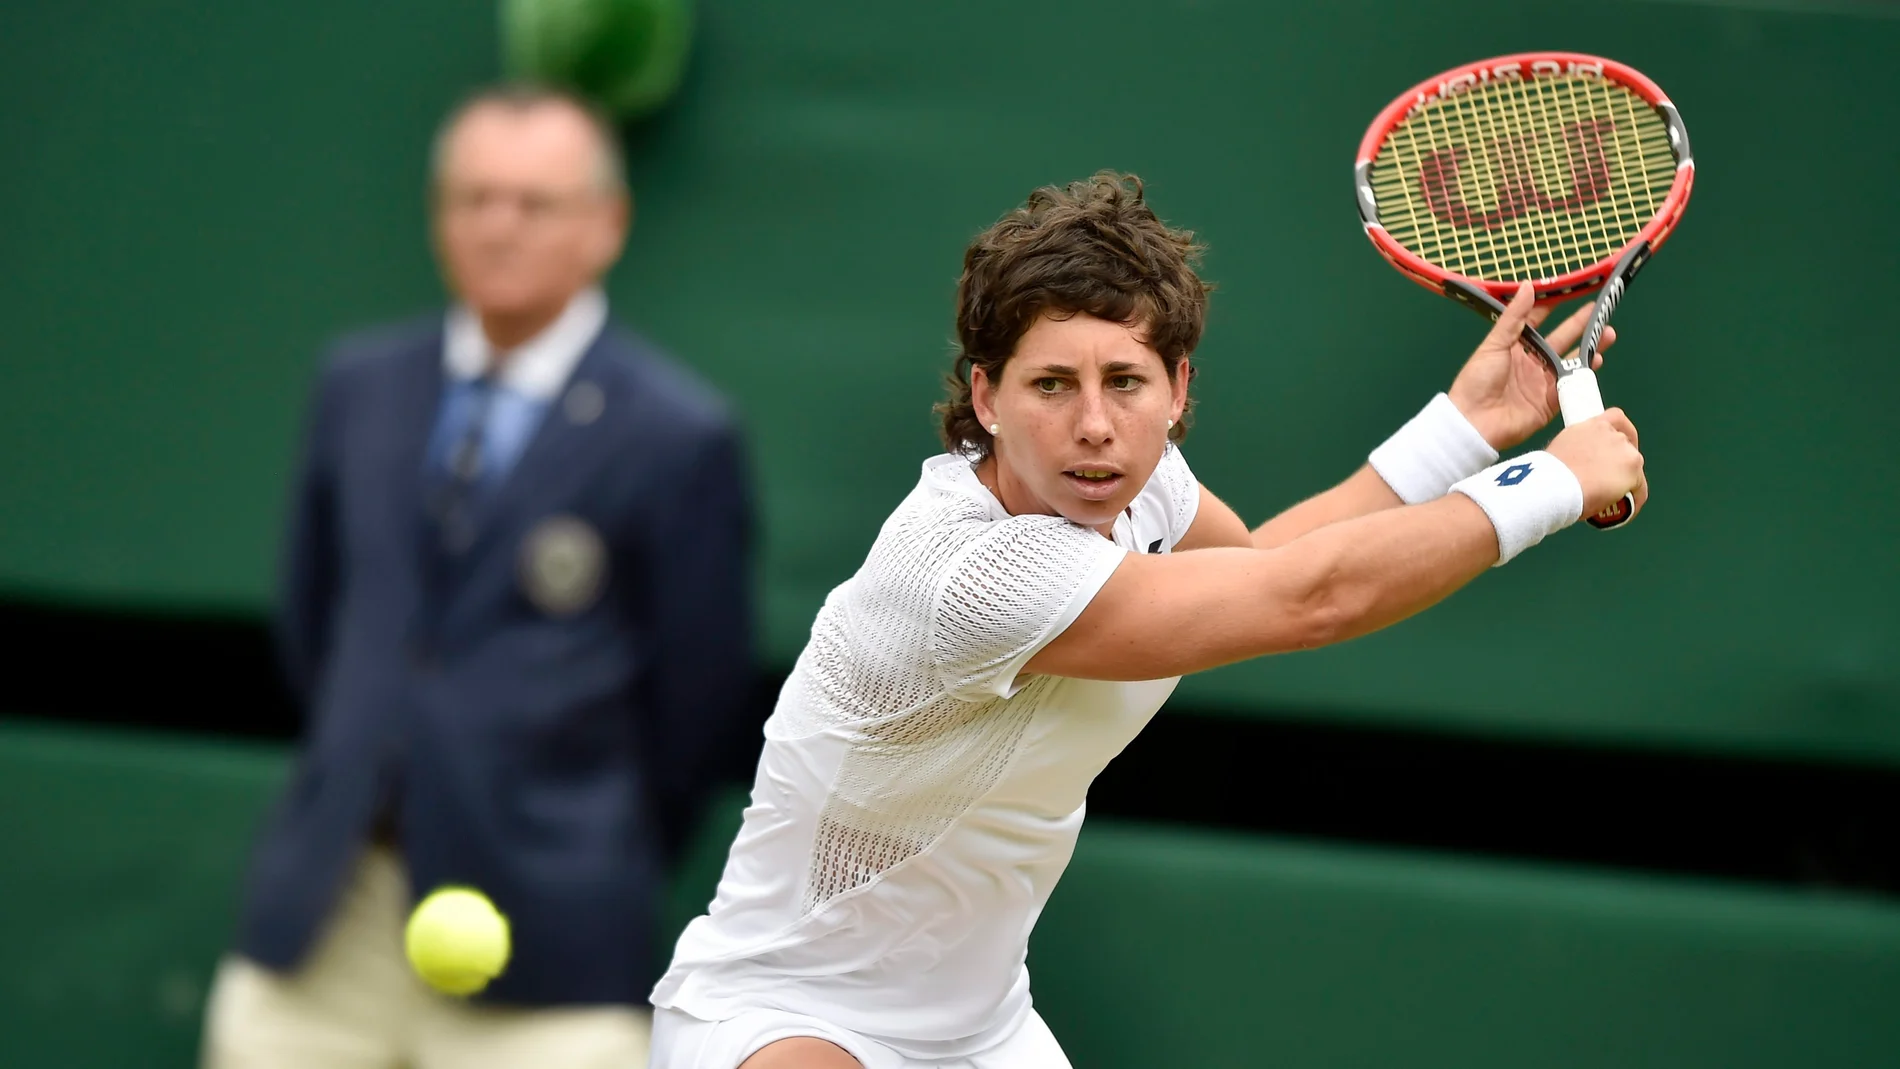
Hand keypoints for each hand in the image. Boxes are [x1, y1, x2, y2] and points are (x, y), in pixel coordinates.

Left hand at [1447, 281, 1616, 451]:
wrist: (1473, 423)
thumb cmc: (1477, 381)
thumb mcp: (1494, 345)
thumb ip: (1513, 318)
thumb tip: (1527, 285)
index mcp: (1514, 347)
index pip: (1536, 322)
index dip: (1551, 308)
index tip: (1570, 292)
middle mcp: (1531, 363)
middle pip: (1560, 340)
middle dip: (1580, 326)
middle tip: (1599, 310)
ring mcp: (1542, 383)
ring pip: (1571, 362)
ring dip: (1589, 348)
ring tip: (1607, 333)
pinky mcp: (1549, 403)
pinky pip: (1571, 386)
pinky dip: (1584, 374)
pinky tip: (1596, 360)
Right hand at [1547, 408, 1647, 520]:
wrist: (1553, 485)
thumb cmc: (1547, 474)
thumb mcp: (1561, 449)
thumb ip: (1577, 449)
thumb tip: (1578, 465)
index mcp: (1592, 425)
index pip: (1615, 418)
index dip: (1620, 431)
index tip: (1616, 444)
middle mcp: (1612, 433)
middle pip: (1626, 447)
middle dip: (1619, 462)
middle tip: (1606, 481)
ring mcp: (1626, 452)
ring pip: (1634, 470)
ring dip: (1626, 483)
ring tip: (1613, 501)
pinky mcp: (1634, 472)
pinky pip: (1639, 490)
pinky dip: (1633, 502)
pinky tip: (1623, 513)